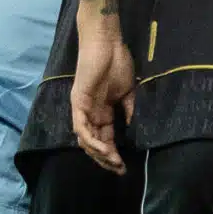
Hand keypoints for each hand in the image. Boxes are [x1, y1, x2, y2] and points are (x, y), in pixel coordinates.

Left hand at [70, 14, 134, 174]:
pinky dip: (92, 141)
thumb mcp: (128, 92)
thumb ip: (129, 111)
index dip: (113, 154)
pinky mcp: (78, 103)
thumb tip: (134, 129)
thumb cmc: (118, 63)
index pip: (105, 139)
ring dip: (99, 154)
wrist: (107, 43)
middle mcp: (90, 114)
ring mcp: (82, 109)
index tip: (125, 166)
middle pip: (94, 144)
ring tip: (114, 162)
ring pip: (85, 141)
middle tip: (120, 170)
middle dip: (106, 160)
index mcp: (102, 112)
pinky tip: (105, 150)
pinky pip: (81, 129)